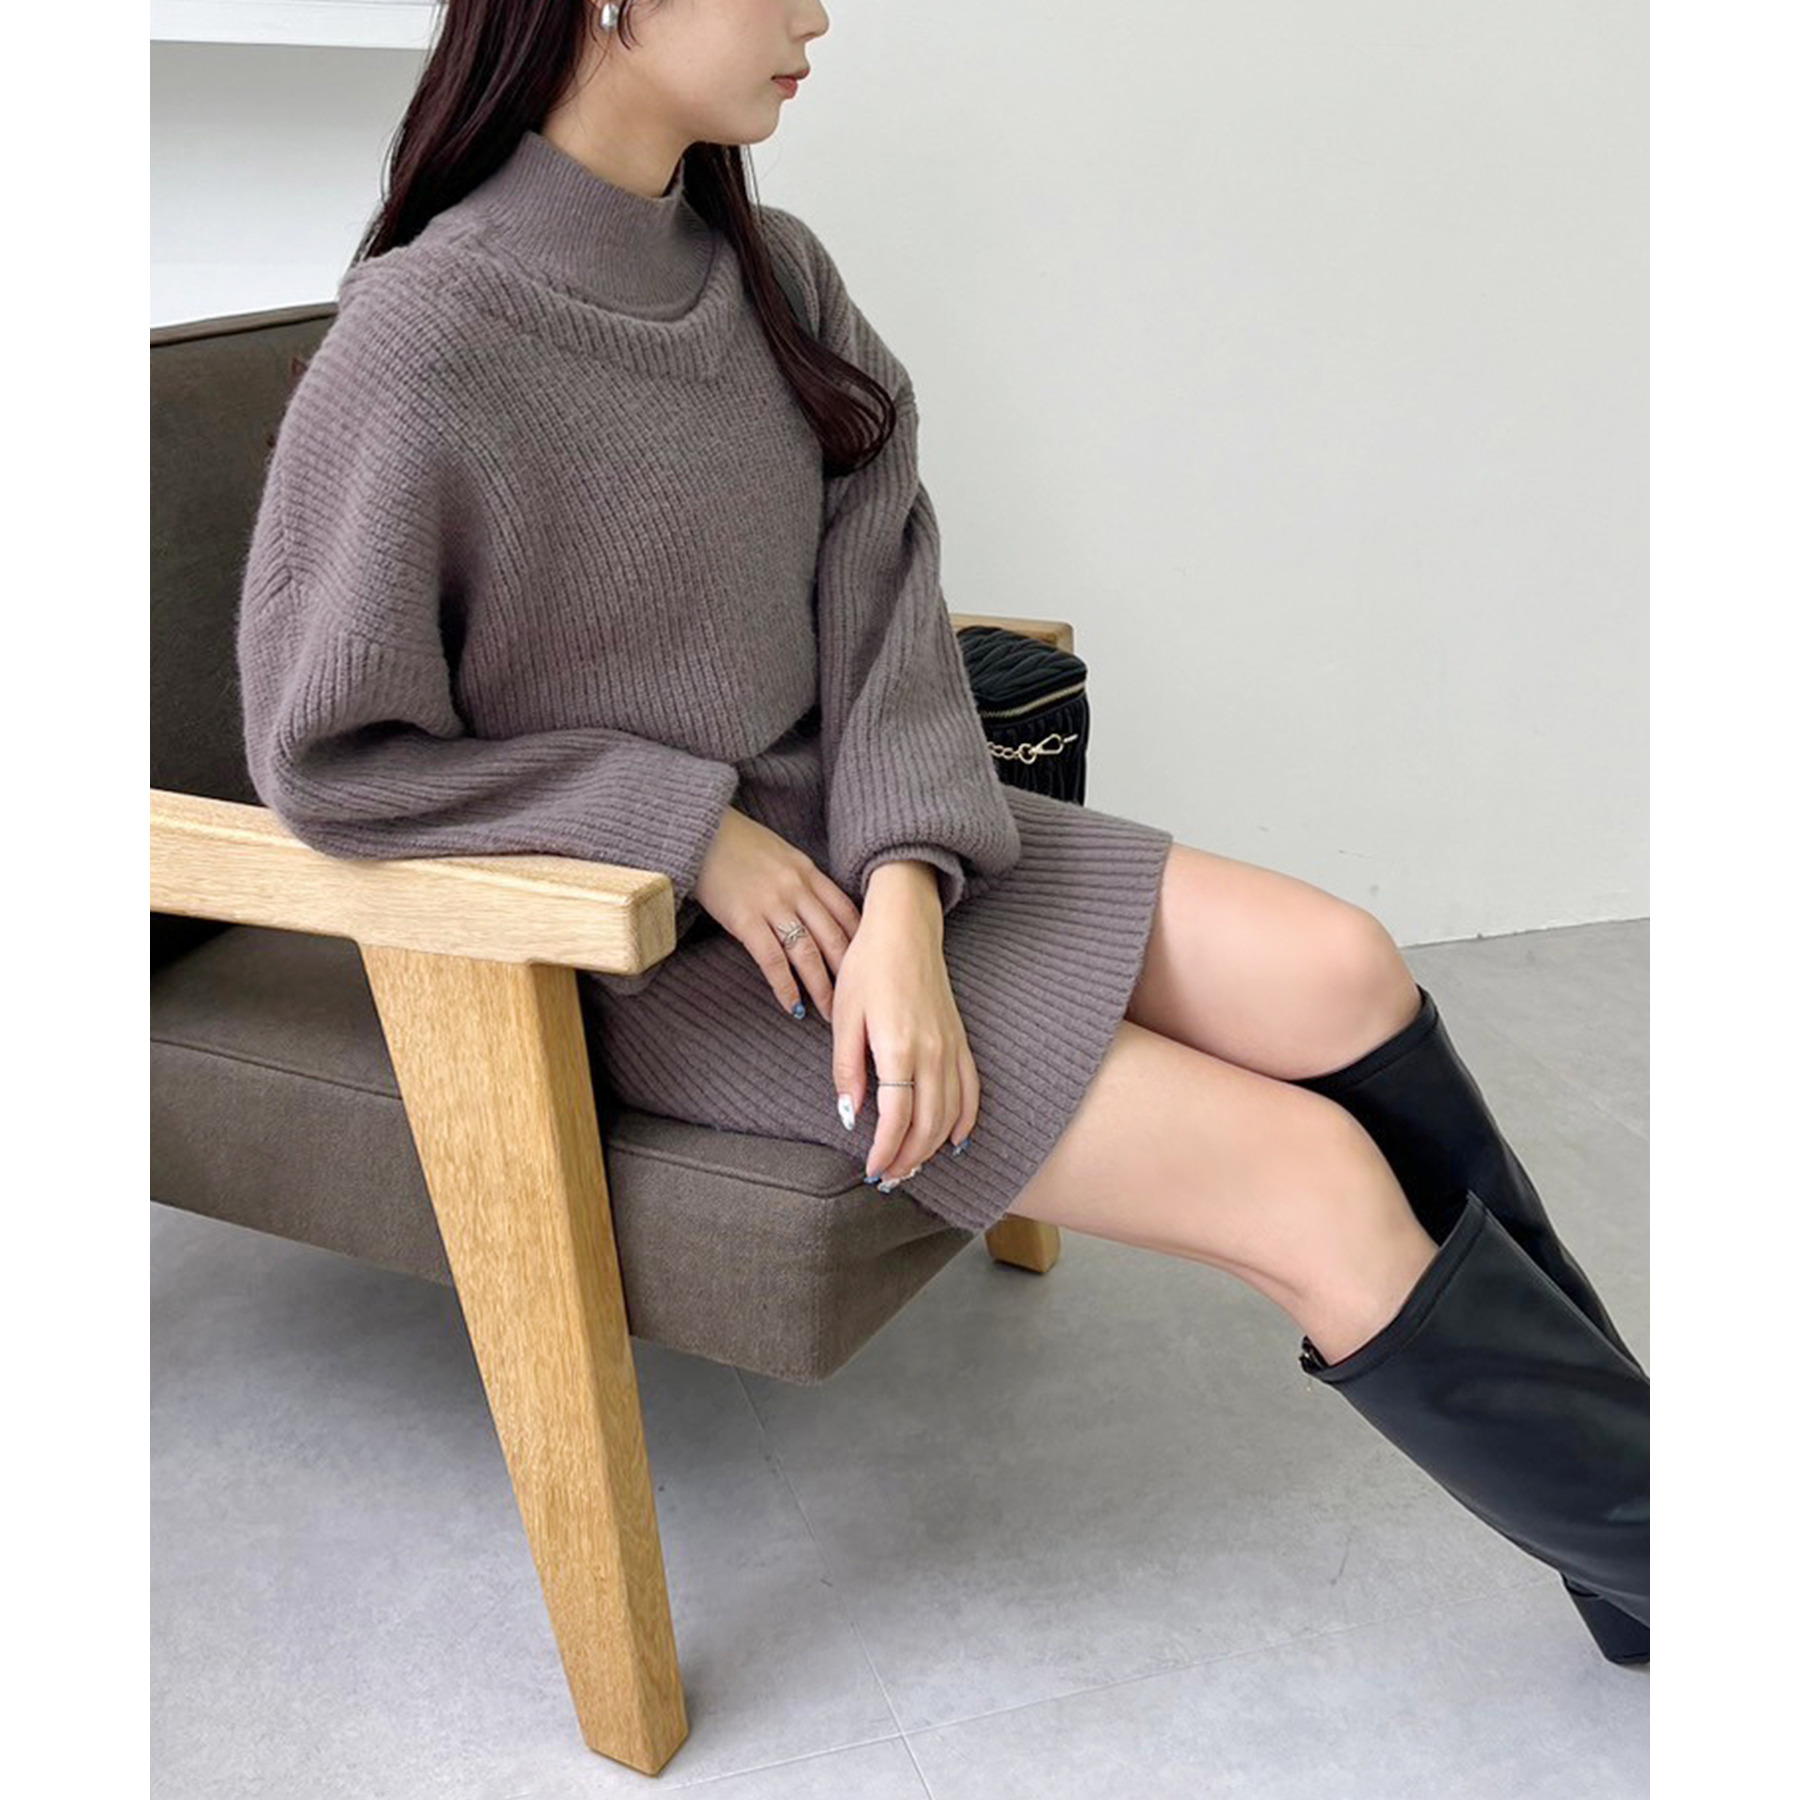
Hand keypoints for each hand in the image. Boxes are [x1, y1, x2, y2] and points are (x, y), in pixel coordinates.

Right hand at [691, 809, 861, 1020]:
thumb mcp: (782, 854)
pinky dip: (785, 986)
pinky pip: (772, 959)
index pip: (847, 912)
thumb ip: (802, 880)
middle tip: (856, 1002)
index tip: (868, 966)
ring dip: (821, 987)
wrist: (700, 831)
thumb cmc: (738, 843)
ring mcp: (772, 904)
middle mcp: (797, 889)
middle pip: (833, 937)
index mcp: (809, 872)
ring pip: (807, 953)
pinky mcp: (745, 918)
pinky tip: (793, 1005)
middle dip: (848, 974)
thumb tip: (819, 910)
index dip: (862, 942)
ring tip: (829, 1013)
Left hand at [831, 862, 980, 1182]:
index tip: (870, 1169)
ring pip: (951, 1114)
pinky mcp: (961, 1040)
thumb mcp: (844, 1015)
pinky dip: (966, 1120)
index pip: (897, 1117)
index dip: (885, 1150)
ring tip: (910, 1165)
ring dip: (932, 1146)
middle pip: (928, 1124)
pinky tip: (954, 1140)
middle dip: (908, 1158)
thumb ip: (847, 1068)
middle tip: (887, 1178)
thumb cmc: (868, 966)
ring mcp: (952, 1047)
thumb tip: (850, 1114)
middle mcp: (933, 1052)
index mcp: (899, 1047)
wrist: (905, 928)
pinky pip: (972, 1090)